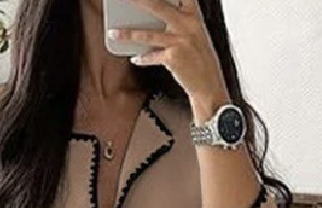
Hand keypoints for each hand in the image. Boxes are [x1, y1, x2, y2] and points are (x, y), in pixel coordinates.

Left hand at [108, 0, 228, 116]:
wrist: (209, 85)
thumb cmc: (199, 59)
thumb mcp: (194, 34)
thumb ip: (178, 21)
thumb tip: (152, 18)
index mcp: (194, 16)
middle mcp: (187, 25)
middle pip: (157, 6)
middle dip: (139, 1)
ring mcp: (180, 41)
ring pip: (148, 35)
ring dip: (127, 34)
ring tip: (113, 32)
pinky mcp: (173, 58)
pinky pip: (151, 56)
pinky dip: (142, 58)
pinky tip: (135, 58)